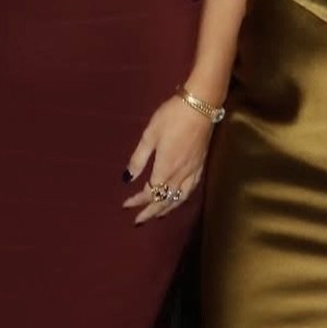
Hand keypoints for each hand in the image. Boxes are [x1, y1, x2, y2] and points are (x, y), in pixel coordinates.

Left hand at [122, 97, 213, 224]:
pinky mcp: (200, 165)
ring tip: (157, 215)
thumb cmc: (171, 117)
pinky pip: (190, 190)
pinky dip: (181, 199)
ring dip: (167, 209)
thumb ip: (139, 158)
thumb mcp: (150, 135)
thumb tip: (128, 178)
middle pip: (165, 200)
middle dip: (151, 212)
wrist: (200, 106)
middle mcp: (180, 175)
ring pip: (179, 198)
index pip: (151, 192)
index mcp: (166, 168)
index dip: (137, 201)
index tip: (126, 205)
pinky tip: (178, 199)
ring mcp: (193, 171)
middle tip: (138, 221)